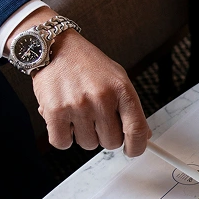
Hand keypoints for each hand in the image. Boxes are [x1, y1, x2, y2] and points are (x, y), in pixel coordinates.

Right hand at [13, 8, 150, 156]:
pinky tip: (64, 120)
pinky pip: (62, 143)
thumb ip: (130, 108)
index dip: (137, 146)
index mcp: (121, 89)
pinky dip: (63, 137)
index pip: (137, 130)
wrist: (55, 47)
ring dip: (83, 134)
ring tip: (78, 112)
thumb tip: (144, 135)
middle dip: (105, 136)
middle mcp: (101, 98)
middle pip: (111, 142)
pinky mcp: (54, 111)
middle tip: (96, 120)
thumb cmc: (87, 64)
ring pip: (88, 144)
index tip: (132, 150)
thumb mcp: (117, 78)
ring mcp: (78, 105)